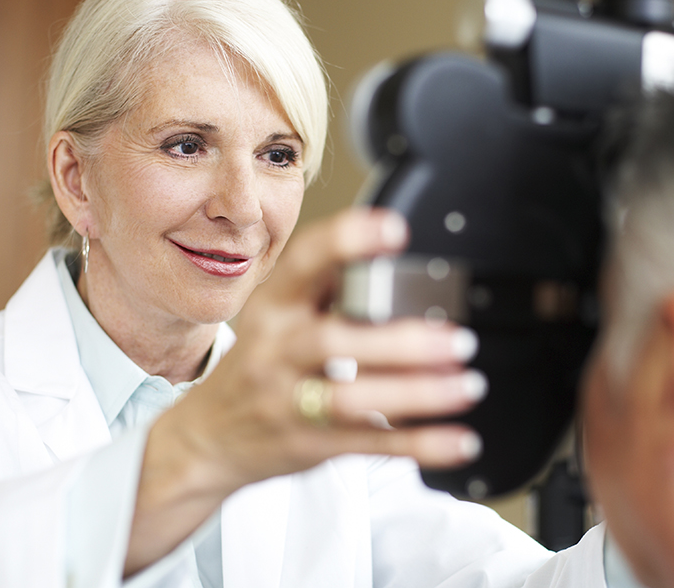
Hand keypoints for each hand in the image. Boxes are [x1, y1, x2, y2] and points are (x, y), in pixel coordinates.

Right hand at [125, 208, 484, 573]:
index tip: (394, 229)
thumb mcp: (274, 317)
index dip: (346, 240)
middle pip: (334, 342)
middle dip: (401, 342)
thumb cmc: (255, 368)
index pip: (304, 263)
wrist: (206, 439)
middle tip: (457, 340)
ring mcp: (288, 402)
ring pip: (354, 399)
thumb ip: (323, 288)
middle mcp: (275, 351)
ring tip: (466, 385)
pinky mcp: (309, 444)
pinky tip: (458, 439)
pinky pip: (370, 445)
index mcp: (272, 307)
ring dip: (419, 393)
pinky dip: (420, 444)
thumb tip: (384, 252)